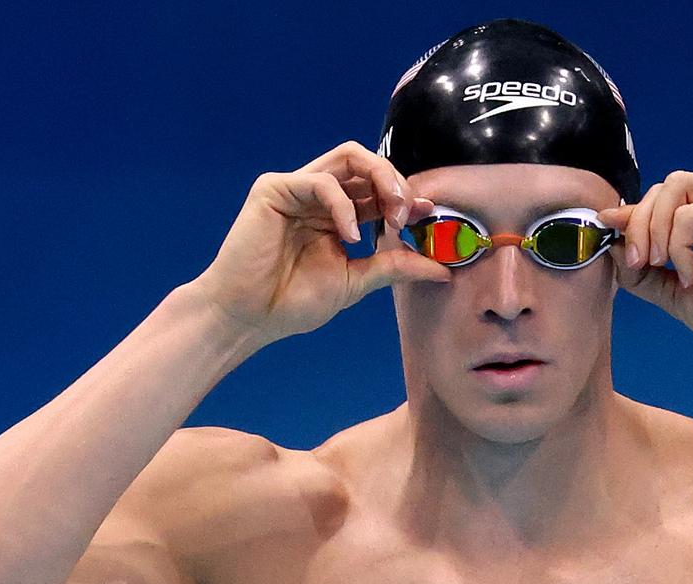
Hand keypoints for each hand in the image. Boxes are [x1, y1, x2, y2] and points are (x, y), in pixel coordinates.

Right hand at [190, 141, 450, 346]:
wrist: (249, 317)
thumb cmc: (293, 301)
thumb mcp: (356, 281)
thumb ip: (395, 267)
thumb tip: (443, 270)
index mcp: (339, 214)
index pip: (380, 189)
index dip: (407, 196)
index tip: (429, 214)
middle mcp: (320, 195)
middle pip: (368, 163)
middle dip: (397, 183)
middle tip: (410, 213)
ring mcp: (297, 188)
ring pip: (349, 157)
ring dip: (380, 180)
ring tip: (391, 216)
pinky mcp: (274, 189)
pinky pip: (321, 181)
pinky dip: (344, 205)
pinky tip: (350, 236)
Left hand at [597, 171, 692, 355]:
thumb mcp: (676, 294)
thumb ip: (644, 272)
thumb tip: (612, 247)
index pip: (662, 200)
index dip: (630, 212)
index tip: (605, 228)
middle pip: (662, 188)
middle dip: (639, 224)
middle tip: (640, 263)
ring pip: (672, 188)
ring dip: (655, 228)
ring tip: (662, 265)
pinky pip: (689, 213)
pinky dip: (679, 245)